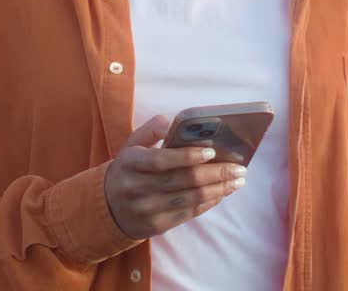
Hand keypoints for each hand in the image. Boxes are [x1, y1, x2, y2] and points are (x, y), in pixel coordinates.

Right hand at [103, 115, 247, 238]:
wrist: (108, 206)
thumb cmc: (130, 167)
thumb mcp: (133, 144)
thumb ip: (153, 128)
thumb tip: (176, 123)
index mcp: (130, 162)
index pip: (160, 160)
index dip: (187, 156)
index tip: (212, 151)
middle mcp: (136, 187)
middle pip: (181, 181)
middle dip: (215, 174)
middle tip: (239, 168)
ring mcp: (146, 209)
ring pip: (189, 199)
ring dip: (218, 189)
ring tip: (238, 180)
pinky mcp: (156, 225)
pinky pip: (188, 214)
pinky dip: (209, 202)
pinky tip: (223, 192)